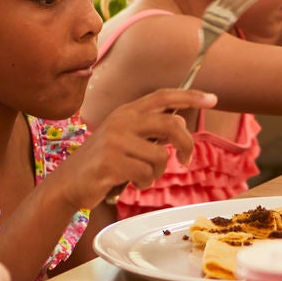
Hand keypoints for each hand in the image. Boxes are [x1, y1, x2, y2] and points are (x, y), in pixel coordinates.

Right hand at [65, 88, 213, 205]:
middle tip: (186, 159)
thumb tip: (180, 123)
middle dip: (186, 144)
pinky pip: (145, 174)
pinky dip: (144, 183)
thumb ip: (150, 130)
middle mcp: (121, 120)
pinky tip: (131, 183)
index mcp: (127, 111)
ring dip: (156, 173)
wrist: (68, 183)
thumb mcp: (125, 138)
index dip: (190, 96)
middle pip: (170, 125)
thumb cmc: (103, 162)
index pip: (163, 96)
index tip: (212, 99)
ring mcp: (115, 140)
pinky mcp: (111, 161)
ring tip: (141, 177)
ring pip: (160, 156)